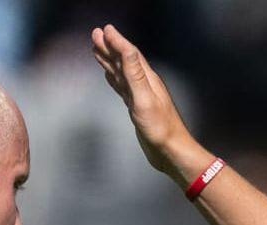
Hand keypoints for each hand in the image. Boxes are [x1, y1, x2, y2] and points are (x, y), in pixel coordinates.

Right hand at [90, 24, 206, 183]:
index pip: (130, 54)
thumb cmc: (161, 129)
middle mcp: (144, 84)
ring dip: (110, 60)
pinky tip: (110, 76)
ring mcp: (140, 96)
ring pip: (122, 72)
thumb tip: (128, 49)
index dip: (117, 41)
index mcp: (147, 79)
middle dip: (110, 47)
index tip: (104, 30)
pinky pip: (122, 87)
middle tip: (96, 34)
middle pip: (124, 60)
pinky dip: (114, 79)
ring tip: (98, 49)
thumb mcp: (145, 99)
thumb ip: (135, 74)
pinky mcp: (137, 107)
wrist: (170, 151)